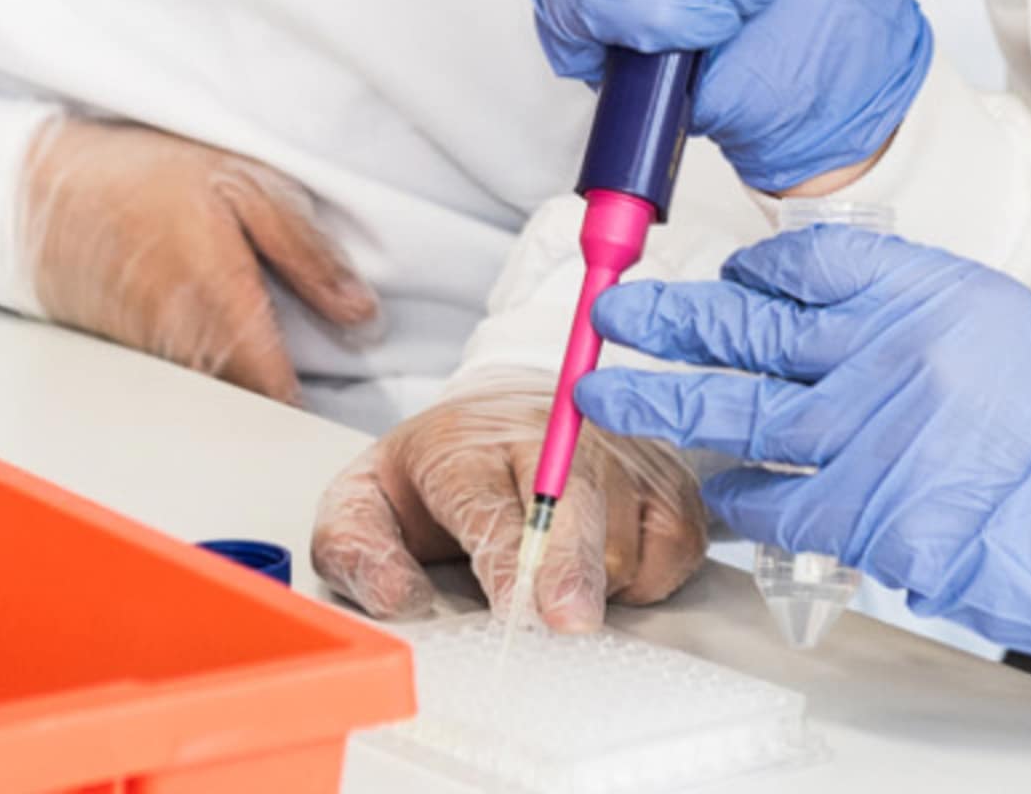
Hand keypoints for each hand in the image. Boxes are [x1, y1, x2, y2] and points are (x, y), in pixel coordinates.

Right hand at [18, 120, 379, 405]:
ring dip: (241, 386)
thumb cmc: (150, 177)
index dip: (309, 401)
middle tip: (304, 369)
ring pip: (214, 399)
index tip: (333, 394)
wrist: (49, 189)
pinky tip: (212, 335)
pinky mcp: (130, 364)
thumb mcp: (247, 187)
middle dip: (278, 395)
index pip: (278, 390)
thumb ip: (309, 254)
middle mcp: (183, 342)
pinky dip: (205, 371)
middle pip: (247, 404)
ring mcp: (151, 360)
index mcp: (223, 298)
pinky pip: (182, 384)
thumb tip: (362, 315)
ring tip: (260, 349)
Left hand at [308, 371, 705, 628]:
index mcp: (467, 443)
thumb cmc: (440, 472)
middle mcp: (551, 435)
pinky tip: (609, 568)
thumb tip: (395, 598)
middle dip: (571, 564)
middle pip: (575, 502)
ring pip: (625, 536)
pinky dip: (649, 575)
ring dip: (597, 580)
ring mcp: (617, 451)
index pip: (489, 501)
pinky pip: (675, 544)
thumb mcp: (366, 498)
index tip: (514, 607)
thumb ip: (355, 548)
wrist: (504, 411)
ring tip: (558, 574)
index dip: (506, 557)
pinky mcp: (667, 476)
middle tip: (568, 619)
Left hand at [580, 226, 1030, 679]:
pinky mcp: (873, 515)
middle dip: (674, 321)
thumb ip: (922, 323)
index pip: (818, 259)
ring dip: (668, 402)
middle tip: (617, 315)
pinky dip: (743, 500)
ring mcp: (878, 435)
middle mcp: (896, 352)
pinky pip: (781, 503)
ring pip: (742, 413)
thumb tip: (838, 329)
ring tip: (611, 396)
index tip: (730, 275)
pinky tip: (723, 496)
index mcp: (935, 294)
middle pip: (754, 326)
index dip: (760, 268)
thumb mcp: (1010, 335)